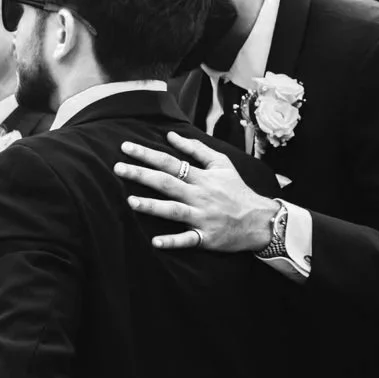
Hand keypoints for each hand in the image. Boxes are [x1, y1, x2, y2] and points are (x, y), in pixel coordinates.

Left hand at [113, 132, 278, 253]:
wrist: (261, 220)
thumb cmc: (237, 190)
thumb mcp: (222, 164)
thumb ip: (196, 149)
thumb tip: (170, 135)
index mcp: (201, 177)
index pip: (170, 162)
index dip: (147, 154)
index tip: (125, 147)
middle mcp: (199, 195)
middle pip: (166, 183)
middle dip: (141, 175)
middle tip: (117, 168)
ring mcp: (202, 217)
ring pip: (174, 210)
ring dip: (152, 206)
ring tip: (130, 201)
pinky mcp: (206, 237)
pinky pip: (187, 240)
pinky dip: (172, 241)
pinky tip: (155, 242)